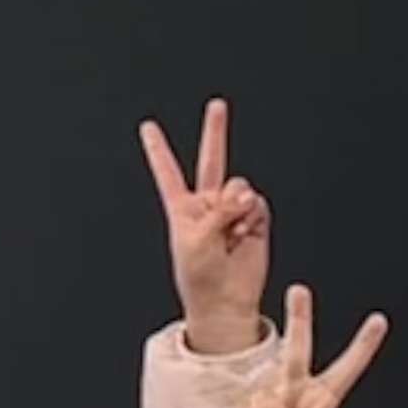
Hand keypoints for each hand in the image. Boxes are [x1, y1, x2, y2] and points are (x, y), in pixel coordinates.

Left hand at [142, 104, 273, 354]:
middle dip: (215, 132)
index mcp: (182, 209)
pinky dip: (254, 217)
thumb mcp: (195, 238)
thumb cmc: (199, 275)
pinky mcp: (256, 221)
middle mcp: (208, 205)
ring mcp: (233, 211)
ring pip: (241, 186)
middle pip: (212, 161)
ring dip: (238, 204)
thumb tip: (247, 194)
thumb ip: (219, 209)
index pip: (168, 172)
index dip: (158, 149)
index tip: (148, 126)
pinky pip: (259, 204)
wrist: (225, 301)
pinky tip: (247, 234)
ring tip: (233, 230)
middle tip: (217, 106)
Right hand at [221, 290, 389, 407]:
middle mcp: (294, 395)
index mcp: (322, 403)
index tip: (378, 321)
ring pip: (259, 402)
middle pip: (296, 353)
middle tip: (300, 291)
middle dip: (299, 320)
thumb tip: (270, 407)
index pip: (345, 370)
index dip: (362, 347)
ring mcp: (264, 402)